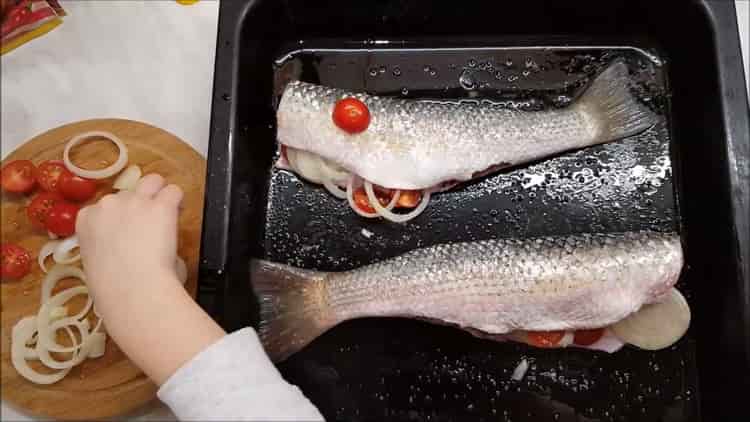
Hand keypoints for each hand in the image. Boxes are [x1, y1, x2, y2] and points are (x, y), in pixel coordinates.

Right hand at [76, 174, 224, 384]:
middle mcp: (108, 204)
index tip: (129, 231)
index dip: (120, 218)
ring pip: (152, 181)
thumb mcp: (97, 265)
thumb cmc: (112, 288)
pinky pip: (173, 191)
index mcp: (86, 220)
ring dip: (160, 193)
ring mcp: (135, 202)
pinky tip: (180, 213)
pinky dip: (178, 201)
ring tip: (168, 211)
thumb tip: (132, 253)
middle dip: (140, 205)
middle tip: (151, 224)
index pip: (102, 207)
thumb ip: (110, 249)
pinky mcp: (161, 206)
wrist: (131, 290)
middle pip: (128, 193)